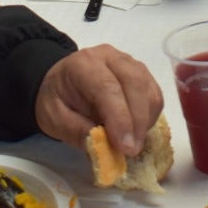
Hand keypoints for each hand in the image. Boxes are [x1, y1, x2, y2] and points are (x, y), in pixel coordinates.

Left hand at [35, 45, 162, 155]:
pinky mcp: (141, 73)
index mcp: (84, 64)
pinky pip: (154, 94)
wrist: (62, 82)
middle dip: (138, 121)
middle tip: (133, 150)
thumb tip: (103, 146)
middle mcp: (110, 57)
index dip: (120, 118)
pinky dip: (151, 116)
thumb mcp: (53, 118)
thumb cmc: (57, 99)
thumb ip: (76, 130)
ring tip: (133, 143)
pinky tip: (137, 130)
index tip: (126, 147)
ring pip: (149, 89)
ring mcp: (129, 62)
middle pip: (135, 83)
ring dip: (146, 120)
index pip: (107, 87)